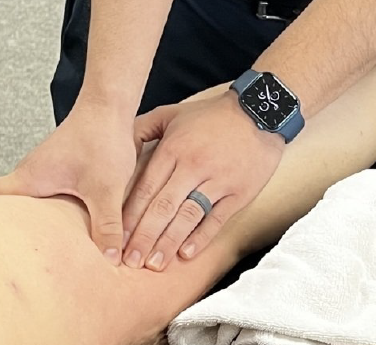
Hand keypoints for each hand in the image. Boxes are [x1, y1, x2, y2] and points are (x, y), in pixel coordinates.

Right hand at [0, 102, 138, 263]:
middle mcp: (30, 175)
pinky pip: (38, 196)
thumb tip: (108, 259)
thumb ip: (106, 224)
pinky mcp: (57, 171)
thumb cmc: (100, 137)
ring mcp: (42, 172)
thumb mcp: (105, 188)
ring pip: (19, 201)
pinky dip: (34, 212)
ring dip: (11, 220)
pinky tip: (47, 229)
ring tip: (5, 249)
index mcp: (29, 178)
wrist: (109, 106)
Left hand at [121, 92, 284, 270]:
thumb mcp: (171, 113)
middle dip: (144, 236)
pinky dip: (201, 237)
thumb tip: (119, 148)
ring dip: (169, 242)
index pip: (146, 188)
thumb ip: (142, 128)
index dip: (130, 215)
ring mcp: (217, 180)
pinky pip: (217, 219)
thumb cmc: (210, 116)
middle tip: (130, 260)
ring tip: (154, 264)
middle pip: (163, 206)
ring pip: (187, 216)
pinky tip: (186, 254)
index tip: (117, 237)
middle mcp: (193, 166)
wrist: (259, 112)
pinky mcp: (239, 192)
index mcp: (173, 149)